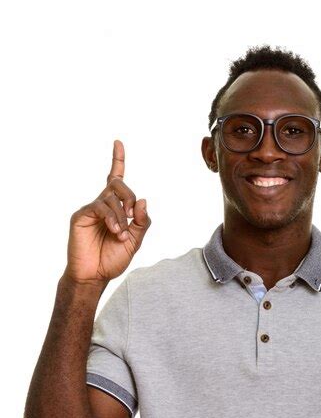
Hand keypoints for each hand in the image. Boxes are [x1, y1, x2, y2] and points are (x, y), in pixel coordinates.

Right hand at [64, 140, 150, 285]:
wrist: (95, 276)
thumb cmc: (112, 259)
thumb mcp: (135, 241)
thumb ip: (142, 222)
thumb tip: (142, 200)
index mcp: (115, 209)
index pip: (116, 180)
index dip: (117, 160)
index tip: (118, 142)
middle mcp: (102, 205)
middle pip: (117, 184)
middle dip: (129, 197)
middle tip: (132, 215)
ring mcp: (91, 209)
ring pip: (111, 198)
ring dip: (121, 217)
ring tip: (120, 235)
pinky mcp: (81, 215)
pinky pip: (99, 207)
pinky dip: (111, 218)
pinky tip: (114, 231)